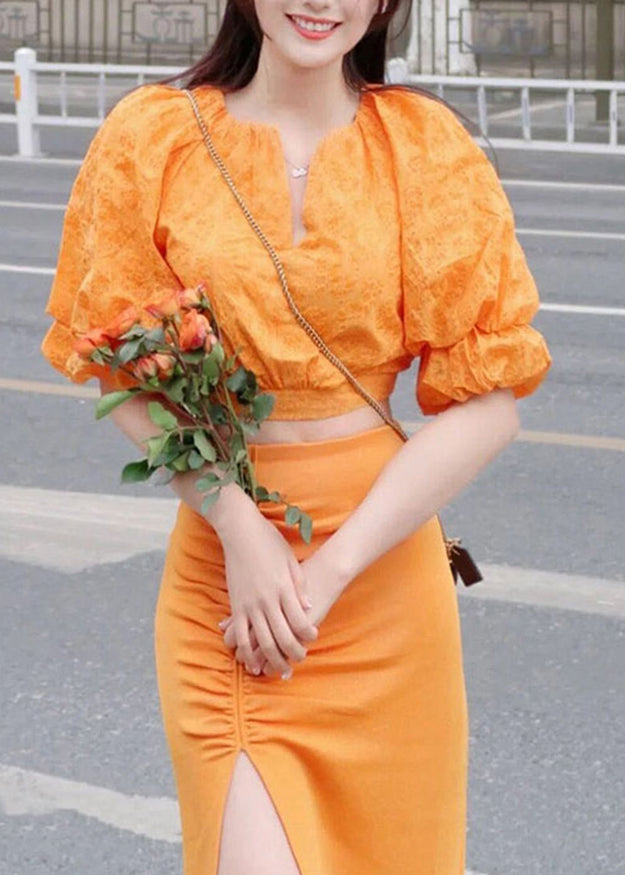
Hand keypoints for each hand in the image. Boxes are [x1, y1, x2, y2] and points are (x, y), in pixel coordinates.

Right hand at [221, 544, 346, 677]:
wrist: (241, 531)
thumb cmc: (269, 543)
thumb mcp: (291, 561)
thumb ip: (299, 586)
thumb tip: (307, 607)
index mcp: (283, 589)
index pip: (300, 621)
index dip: (308, 634)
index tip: (313, 637)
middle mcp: (266, 600)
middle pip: (282, 637)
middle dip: (293, 653)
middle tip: (300, 659)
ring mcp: (248, 604)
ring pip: (261, 641)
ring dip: (272, 659)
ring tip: (280, 669)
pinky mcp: (235, 605)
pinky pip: (239, 635)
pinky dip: (245, 652)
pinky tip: (252, 662)